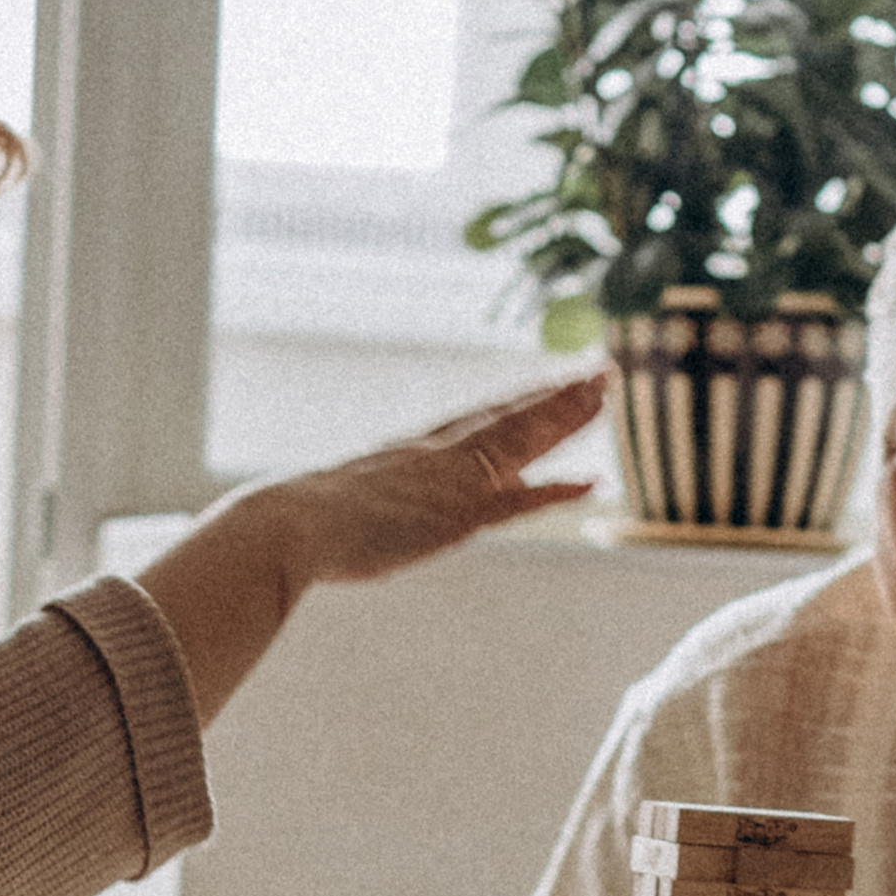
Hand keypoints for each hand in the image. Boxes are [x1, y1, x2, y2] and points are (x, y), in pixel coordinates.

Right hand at [288, 377, 605, 585]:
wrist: (290, 525)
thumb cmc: (301, 521)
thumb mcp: (342, 502)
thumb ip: (362, 501)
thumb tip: (345, 506)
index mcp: (414, 450)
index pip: (480, 417)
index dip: (520, 400)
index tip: (550, 384)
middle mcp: (439, 455)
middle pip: (511, 417)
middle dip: (556, 395)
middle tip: (598, 371)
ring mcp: (451, 481)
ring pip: (522, 440)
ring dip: (567, 417)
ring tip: (606, 392)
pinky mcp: (458, 515)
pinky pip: (519, 498)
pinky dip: (557, 489)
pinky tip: (594, 480)